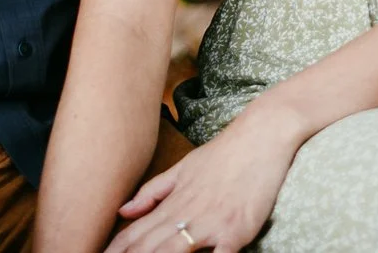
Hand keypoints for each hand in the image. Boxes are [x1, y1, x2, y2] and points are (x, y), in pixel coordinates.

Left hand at [105, 108, 304, 252]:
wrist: (261, 136)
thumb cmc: (224, 154)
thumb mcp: (183, 169)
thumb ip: (152, 192)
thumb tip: (121, 210)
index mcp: (173, 202)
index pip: (135, 234)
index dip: (115, 250)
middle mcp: (187, 214)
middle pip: (148, 247)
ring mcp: (211, 223)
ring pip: (174, 252)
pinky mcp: (236, 230)